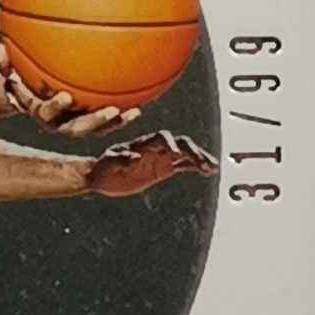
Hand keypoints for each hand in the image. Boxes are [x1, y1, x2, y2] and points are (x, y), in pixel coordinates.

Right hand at [0, 43, 135, 138]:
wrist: (25, 91)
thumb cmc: (17, 76)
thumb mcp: (8, 70)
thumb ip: (3, 64)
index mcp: (40, 110)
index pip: (47, 112)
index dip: (56, 106)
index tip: (65, 97)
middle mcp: (59, 121)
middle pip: (77, 128)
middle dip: (95, 122)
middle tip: (111, 111)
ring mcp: (74, 121)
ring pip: (95, 127)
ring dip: (114, 121)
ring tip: (133, 112)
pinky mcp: (87, 116)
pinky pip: (106, 115)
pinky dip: (122, 111)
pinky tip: (140, 102)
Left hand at [80, 131, 217, 196]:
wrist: (102, 176)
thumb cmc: (102, 169)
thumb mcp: (108, 165)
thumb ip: (120, 160)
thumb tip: (134, 158)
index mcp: (142, 144)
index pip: (161, 138)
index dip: (170, 144)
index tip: (176, 154)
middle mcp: (155, 147)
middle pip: (179, 143)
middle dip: (193, 151)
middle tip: (203, 163)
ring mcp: (161, 156)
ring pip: (186, 152)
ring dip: (200, 158)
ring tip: (212, 167)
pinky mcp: (165, 167)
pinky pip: (184, 164)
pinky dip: (197, 166)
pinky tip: (208, 171)